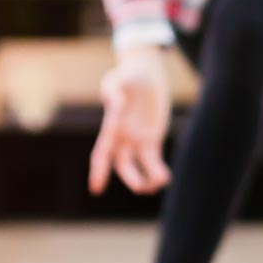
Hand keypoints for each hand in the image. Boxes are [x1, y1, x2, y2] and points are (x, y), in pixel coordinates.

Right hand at [89, 46, 172, 194]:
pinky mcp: (151, 138)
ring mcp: (136, 139)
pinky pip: (153, 159)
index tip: (96, 188)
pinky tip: (165, 178)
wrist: (144, 73)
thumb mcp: (118, 80)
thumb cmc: (127, 76)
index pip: (102, 153)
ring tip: (159, 181)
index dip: (99, 170)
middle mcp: (122, 137)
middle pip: (122, 164)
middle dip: (130, 177)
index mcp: (112, 126)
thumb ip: (114, 92)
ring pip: (139, 166)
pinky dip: (158, 170)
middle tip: (140, 187)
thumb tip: (116, 105)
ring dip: (147, 178)